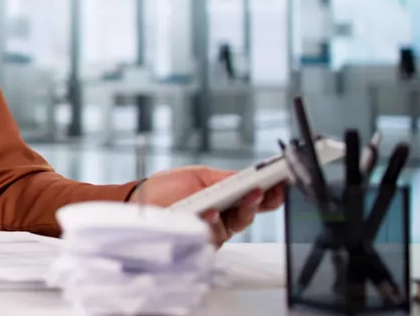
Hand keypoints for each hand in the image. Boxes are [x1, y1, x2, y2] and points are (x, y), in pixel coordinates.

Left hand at [131, 165, 285, 245]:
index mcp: (225, 198)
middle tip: (266, 190)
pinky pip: (212, 234)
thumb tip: (248, 177)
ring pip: (235, 225)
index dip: (270, 192)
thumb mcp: (197, 176)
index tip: (282, 183)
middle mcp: (223, 217)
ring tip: (246, 195)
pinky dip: (212, 221)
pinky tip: (212, 211)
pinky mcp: (199, 242)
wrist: (138, 202)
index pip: (253, 197)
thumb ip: (223, 179)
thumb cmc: (165, 188)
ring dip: (242, 209)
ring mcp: (213, 231)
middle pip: (250, 213)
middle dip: (261, 201)